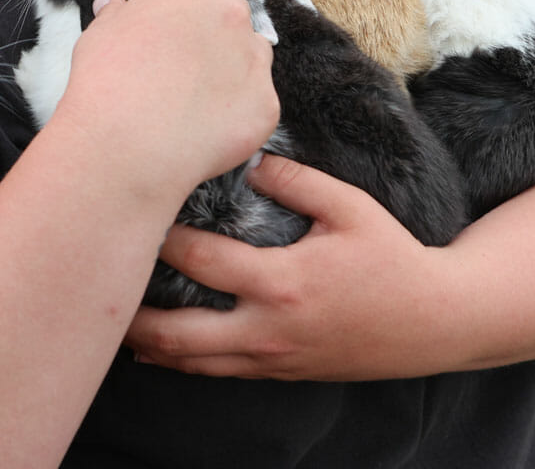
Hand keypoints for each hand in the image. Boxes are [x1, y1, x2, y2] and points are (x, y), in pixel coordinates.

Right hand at [59, 0, 279, 195]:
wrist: (129, 145)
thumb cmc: (105, 83)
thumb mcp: (97, 37)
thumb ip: (114, 15)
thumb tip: (112, 3)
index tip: (167, 13)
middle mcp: (228, 14)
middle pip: (229, 6)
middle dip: (211, 24)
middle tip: (182, 57)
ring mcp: (253, 58)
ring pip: (252, 50)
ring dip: (233, 63)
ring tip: (197, 95)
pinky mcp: (266, 103)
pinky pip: (258, 99)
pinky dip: (238, 109)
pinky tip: (207, 127)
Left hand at [123, 154, 449, 380]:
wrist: (436, 322)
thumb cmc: (392, 258)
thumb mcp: (351, 207)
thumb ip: (295, 181)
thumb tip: (246, 161)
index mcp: (282, 283)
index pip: (200, 260)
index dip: (160, 238)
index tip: (131, 213)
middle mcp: (268, 329)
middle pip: (178, 332)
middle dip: (133, 312)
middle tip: (98, 282)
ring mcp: (272, 358)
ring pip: (192, 363)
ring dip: (148, 344)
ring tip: (110, 318)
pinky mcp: (280, 372)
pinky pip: (217, 372)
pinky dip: (179, 361)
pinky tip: (152, 348)